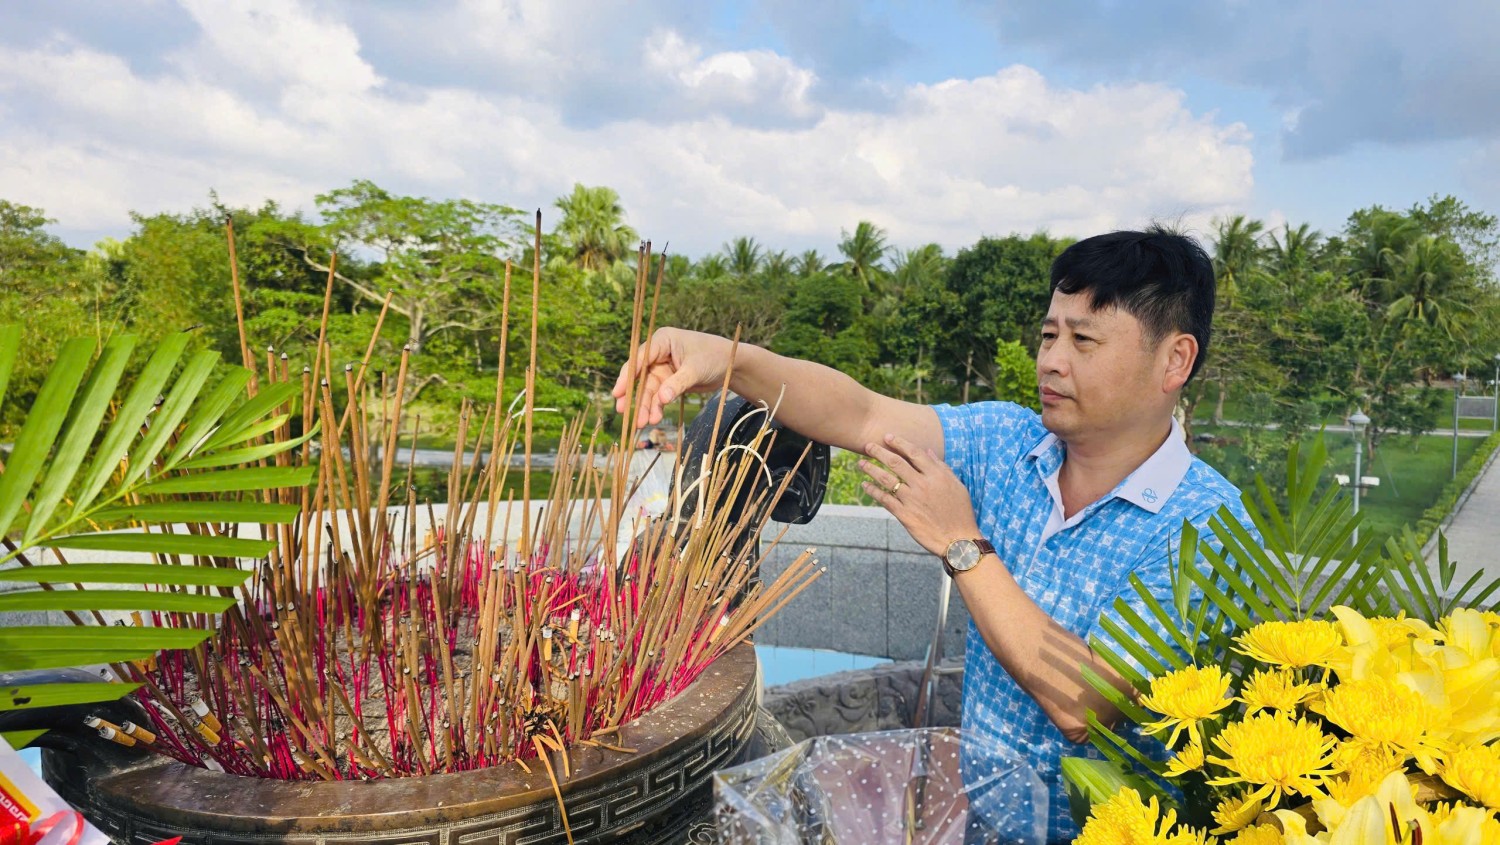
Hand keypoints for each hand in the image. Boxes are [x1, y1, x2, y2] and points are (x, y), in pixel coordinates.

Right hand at [612, 328, 734, 428]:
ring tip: (642, 423)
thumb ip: (678, 383)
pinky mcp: (669, 381)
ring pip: (648, 389)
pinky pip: (658, 395)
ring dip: (645, 406)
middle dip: (633, 396)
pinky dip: (656, 407)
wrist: (732, 364)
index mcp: (662, 341)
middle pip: (640, 376)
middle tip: (623, 413)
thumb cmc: (715, 357)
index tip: (618, 393)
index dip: (627, 376)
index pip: (639, 358)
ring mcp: (662, 368)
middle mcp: (658, 353)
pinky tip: (654, 418)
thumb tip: (662, 398)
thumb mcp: (696, 369)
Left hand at [860, 433, 981, 557]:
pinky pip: (885, 499)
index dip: (899, 443)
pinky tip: (865, 485)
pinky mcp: (904, 515)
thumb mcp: (957, 486)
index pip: (914, 453)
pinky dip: (873, 491)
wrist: (957, 540)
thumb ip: (942, 467)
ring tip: (861, 463)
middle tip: (867, 446)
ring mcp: (912, 499)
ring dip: (871, 469)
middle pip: (896, 462)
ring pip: (886, 479)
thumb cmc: (960, 512)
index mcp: (936, 475)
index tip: (888, 437)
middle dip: (879, 452)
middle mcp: (922, 484)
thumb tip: (928, 451)